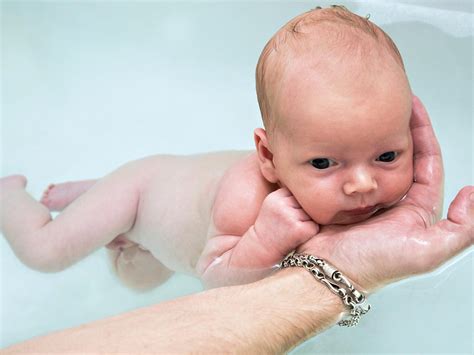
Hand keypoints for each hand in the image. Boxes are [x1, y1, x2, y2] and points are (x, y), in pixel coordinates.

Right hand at [254, 187, 318, 256]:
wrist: (262, 247)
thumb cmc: (271, 225)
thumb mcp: (273, 204)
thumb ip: (288, 195)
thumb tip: (314, 190)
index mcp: (276, 196)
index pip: (297, 193)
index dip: (296, 203)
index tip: (288, 212)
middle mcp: (282, 205)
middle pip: (305, 203)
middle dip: (302, 212)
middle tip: (290, 222)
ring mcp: (291, 217)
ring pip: (311, 214)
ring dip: (307, 221)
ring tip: (293, 229)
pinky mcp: (300, 230)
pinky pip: (314, 226)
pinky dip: (310, 231)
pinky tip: (297, 236)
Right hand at [297, 95, 472, 292]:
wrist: (328, 270)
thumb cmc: (373, 264)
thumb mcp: (427, 251)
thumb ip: (462, 229)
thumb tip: (473, 195)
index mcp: (416, 209)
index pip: (427, 163)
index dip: (424, 135)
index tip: (414, 110)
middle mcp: (392, 200)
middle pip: (399, 154)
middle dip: (398, 128)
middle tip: (392, 102)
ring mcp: (365, 195)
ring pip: (373, 157)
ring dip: (373, 135)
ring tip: (370, 112)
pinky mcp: (341, 193)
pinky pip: (349, 166)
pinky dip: (349, 149)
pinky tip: (346, 135)